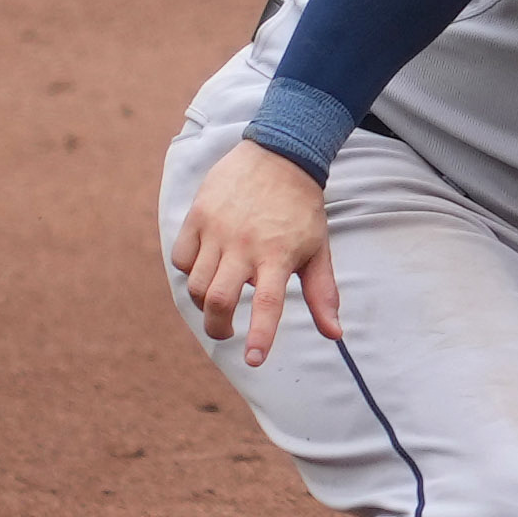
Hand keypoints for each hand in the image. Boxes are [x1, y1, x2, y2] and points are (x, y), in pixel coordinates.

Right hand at [170, 139, 338, 365]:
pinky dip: (190, 272)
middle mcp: (245, 244)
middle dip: (218, 327)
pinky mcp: (197, 216)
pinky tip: (208, 269)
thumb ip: (322, 294)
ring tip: (220, 300)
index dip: (261, 335)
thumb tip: (334, 334)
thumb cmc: (302, 209)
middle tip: (227, 333)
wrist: (279, 156)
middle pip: (220, 299)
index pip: (269, 304)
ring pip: (197, 283)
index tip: (254, 360)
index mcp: (279, 255)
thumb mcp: (319, 250)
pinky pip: (182, 259)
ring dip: (205, 302)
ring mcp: (217, 229)